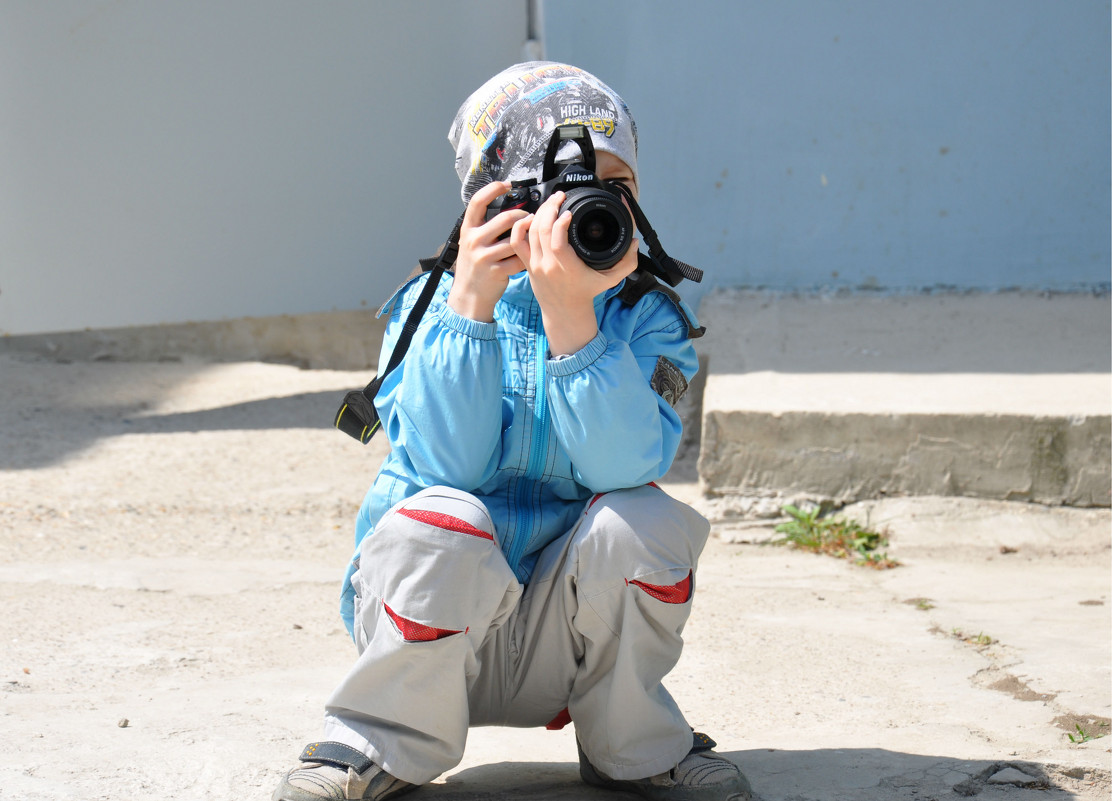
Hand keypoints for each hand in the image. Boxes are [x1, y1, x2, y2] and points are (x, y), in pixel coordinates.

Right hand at [447, 181, 530, 321]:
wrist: (469, 295)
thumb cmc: (475, 267)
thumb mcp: (472, 243)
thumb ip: (485, 228)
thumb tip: (508, 211)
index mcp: (468, 230)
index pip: (477, 201)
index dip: (493, 188)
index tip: (507, 184)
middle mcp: (474, 241)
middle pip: (505, 218)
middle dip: (523, 216)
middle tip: (531, 217)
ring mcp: (484, 256)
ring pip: (515, 239)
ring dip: (528, 235)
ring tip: (532, 235)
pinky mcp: (496, 271)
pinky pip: (518, 259)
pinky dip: (526, 256)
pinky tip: (528, 256)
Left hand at [510, 191, 639, 355]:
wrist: (565, 312)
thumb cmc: (586, 293)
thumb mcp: (610, 279)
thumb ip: (627, 262)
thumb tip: (635, 242)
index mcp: (567, 267)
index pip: (557, 241)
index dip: (560, 223)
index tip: (570, 211)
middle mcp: (548, 265)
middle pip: (541, 230)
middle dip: (550, 208)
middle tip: (560, 197)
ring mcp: (535, 264)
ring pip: (529, 232)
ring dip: (539, 213)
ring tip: (551, 202)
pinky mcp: (528, 264)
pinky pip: (517, 242)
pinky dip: (521, 227)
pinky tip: (532, 217)